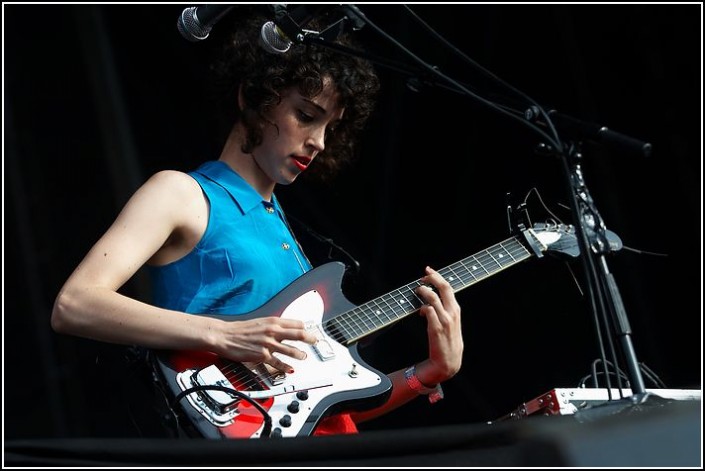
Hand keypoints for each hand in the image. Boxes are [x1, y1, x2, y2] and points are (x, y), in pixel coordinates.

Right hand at [214, 317, 317, 373]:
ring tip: (304, 356)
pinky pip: (278, 363)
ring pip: (291, 350)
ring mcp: (268, 343)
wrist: (224, 335)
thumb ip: (273, 325)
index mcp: (273, 321)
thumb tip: (285, 329)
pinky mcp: (262, 355)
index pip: (296, 323)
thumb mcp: (260, 322)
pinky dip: (286, 367)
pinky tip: (290, 369)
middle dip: (310, 339)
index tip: (310, 331)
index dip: (305, 328)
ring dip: (300, 354)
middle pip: (298, 334)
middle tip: (315, 341)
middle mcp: (273, 331)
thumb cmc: (240, 329)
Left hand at [414, 266, 463, 384]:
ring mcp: (444, 320)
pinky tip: (420, 311)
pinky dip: (422, 307)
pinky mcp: (436, 327)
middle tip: (423, 276)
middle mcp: (452, 313)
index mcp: (456, 310)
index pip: (448, 287)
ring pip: (433, 297)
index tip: (428, 271)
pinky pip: (427, 310)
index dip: (437, 277)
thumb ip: (444, 312)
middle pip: (443, 288)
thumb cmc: (449, 343)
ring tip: (418, 290)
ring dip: (423, 291)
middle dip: (432, 277)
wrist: (448, 362)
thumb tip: (429, 302)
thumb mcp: (452, 324)